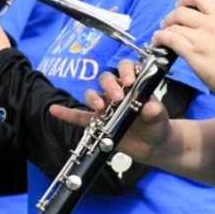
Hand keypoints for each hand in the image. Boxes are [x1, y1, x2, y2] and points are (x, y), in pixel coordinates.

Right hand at [48, 58, 171, 163]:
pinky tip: (54, 110)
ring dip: (93, 98)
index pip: (126, 68)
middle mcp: (118, 92)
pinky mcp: (98, 123)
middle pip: (107, 79)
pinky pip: (80, 117)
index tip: (129, 80)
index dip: (126, 70)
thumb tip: (150, 107)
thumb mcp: (160, 118)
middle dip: (110, 85)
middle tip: (117, 98)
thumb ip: (155, 112)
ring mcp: (106, 107)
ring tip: (99, 108)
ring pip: (92, 95)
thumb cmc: (158, 125)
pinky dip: (67, 113)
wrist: (154, 145)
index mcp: (134, 85)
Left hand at [155, 0, 214, 101]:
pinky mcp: (192, 53)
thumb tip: (200, 24)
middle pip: (181, 11)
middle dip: (171, 16)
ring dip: (164, 29)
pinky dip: (161, 38)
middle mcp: (210, 24)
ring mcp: (200, 38)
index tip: (181, 4)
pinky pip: (170, 40)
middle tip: (169, 23)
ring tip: (162, 34)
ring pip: (173, 25)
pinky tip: (159, 42)